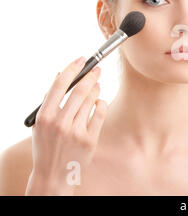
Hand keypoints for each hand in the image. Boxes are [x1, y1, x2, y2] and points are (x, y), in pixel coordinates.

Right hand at [26, 56, 107, 194]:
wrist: (53, 174)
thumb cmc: (47, 145)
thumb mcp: (40, 124)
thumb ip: (49, 101)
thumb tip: (61, 74)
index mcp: (44, 117)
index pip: (59, 85)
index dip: (72, 69)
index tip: (81, 60)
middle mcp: (59, 123)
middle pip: (79, 90)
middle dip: (90, 76)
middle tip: (97, 69)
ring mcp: (75, 132)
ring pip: (91, 100)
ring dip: (96, 89)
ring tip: (97, 85)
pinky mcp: (89, 139)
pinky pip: (99, 113)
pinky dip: (101, 104)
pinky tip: (99, 102)